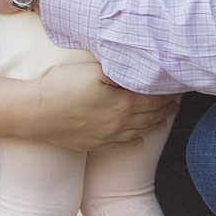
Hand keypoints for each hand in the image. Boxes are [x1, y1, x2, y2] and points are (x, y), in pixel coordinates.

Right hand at [29, 63, 177, 151]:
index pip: (154, 98)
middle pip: (149, 116)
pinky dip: (133, 142)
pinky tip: (138, 141)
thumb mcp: (93, 70)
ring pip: (138, 131)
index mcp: (123, 103)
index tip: (177, 88)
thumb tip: (138, 72)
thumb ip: (118, 71)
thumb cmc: (63, 86)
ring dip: (153, 125)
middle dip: (165, 109)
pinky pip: (120, 145)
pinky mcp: (94, 144)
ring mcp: (107, 136)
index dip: (167, 93)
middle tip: (176, 104)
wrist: (38, 112)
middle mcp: (120, 123)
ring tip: (163, 120)